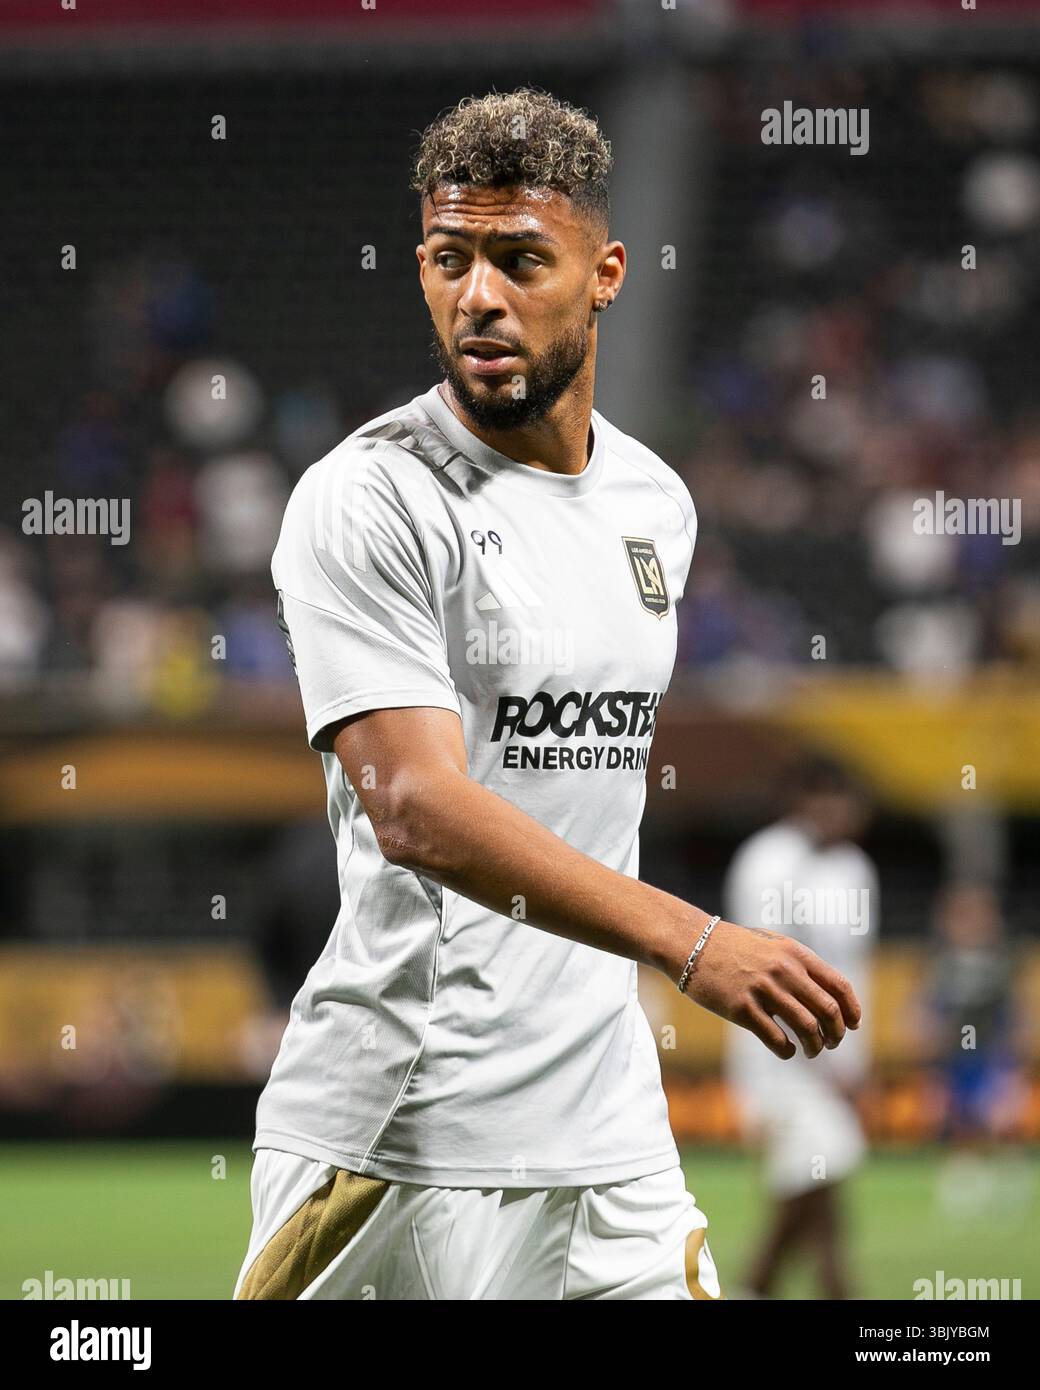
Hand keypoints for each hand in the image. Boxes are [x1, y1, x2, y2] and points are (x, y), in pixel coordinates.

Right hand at [679, 919, 860, 1060]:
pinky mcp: (743, 1009)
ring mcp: (764, 990)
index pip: (838, 985)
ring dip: (815, 1046)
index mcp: (795, 954)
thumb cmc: (734, 946)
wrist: (693, 944)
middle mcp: (784, 971)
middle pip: (828, 1011)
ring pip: (807, 1028)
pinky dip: (788, 1051)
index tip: (854, 1024)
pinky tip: (787, 1051)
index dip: (852, 1009)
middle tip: (832, 1043)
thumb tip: (826, 993)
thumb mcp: (772, 945)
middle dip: (836, 1033)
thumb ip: (798, 964)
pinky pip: (777, 1039)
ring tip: (812, 1051)